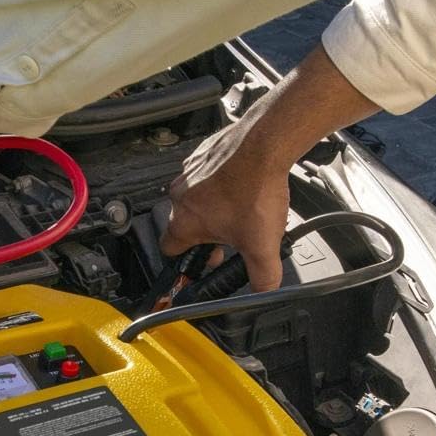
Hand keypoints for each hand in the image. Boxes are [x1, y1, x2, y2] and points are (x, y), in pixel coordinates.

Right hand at [160, 42, 378, 291]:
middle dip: (208, 235)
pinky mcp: (205, 153)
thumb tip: (264, 290)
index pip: (169, 251)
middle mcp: (180, 195)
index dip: (188, 261)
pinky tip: (245, 187)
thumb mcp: (262, 246)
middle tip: (233, 238)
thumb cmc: (255, 190)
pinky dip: (223, 183)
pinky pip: (208, 175)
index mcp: (183, 221)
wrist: (266, 145)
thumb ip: (262, 276)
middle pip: (186, 225)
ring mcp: (190, 171)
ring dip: (215, 208)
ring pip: (197, 199)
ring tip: (243, 210)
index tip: (205, 262)